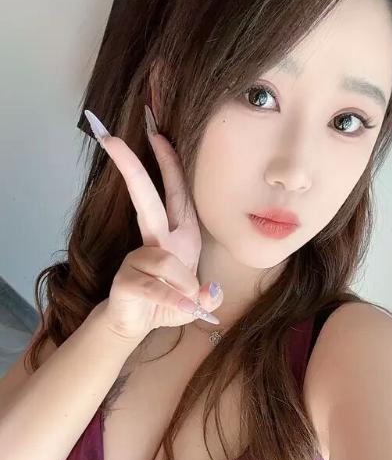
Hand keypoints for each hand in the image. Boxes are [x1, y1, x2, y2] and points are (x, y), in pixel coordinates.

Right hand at [84, 109, 222, 344]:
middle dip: (132, 168)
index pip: (175, 192)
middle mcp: (157, 240)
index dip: (167, 164)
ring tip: (187, 301)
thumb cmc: (169, 303)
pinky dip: (174, 300)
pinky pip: (157, 288)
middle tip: (113, 140)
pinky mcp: (126, 280)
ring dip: (181, 284)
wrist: (138, 325)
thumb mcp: (198, 302)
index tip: (156, 135)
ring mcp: (137, 258)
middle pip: (145, 199)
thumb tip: (211, 293)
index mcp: (180, 235)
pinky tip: (185, 306)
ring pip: (163, 260)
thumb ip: (210, 297)